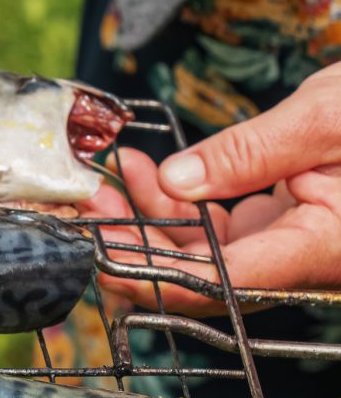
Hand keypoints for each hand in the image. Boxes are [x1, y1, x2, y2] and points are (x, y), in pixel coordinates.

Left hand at [84, 63, 340, 314]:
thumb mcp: (327, 115)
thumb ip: (250, 152)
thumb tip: (176, 180)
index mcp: (324, 246)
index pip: (226, 282)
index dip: (157, 277)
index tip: (100, 257)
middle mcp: (305, 258)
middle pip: (203, 277)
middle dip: (135, 250)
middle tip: (81, 216)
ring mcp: (291, 242)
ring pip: (203, 254)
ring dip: (146, 224)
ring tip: (100, 187)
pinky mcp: (283, 222)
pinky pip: (217, 229)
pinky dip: (176, 203)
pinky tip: (139, 173)